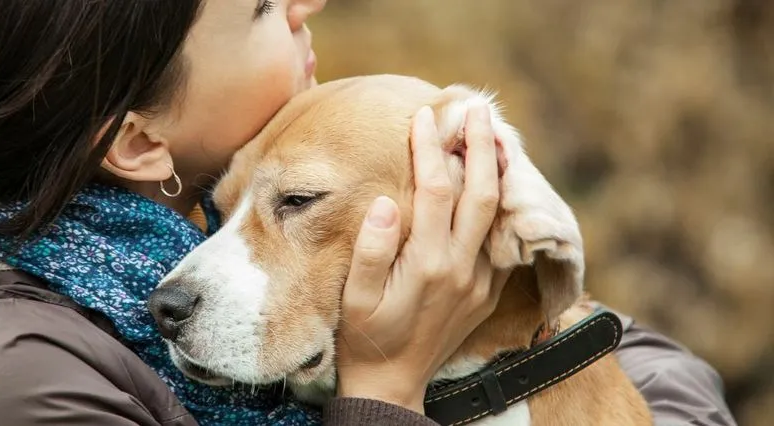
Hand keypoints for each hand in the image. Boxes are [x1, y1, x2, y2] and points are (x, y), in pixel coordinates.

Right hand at [335, 103, 507, 413]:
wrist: (394, 383)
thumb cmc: (366, 337)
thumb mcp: (355, 298)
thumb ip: (371, 250)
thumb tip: (386, 202)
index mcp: (428, 264)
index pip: (436, 190)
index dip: (430, 149)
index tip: (424, 117)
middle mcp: (462, 269)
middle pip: (482, 193)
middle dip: (481, 146)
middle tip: (477, 108)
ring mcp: (480, 281)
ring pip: (499, 214)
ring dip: (499, 170)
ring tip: (495, 135)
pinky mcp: (488, 292)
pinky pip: (501, 240)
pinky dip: (501, 205)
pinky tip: (495, 184)